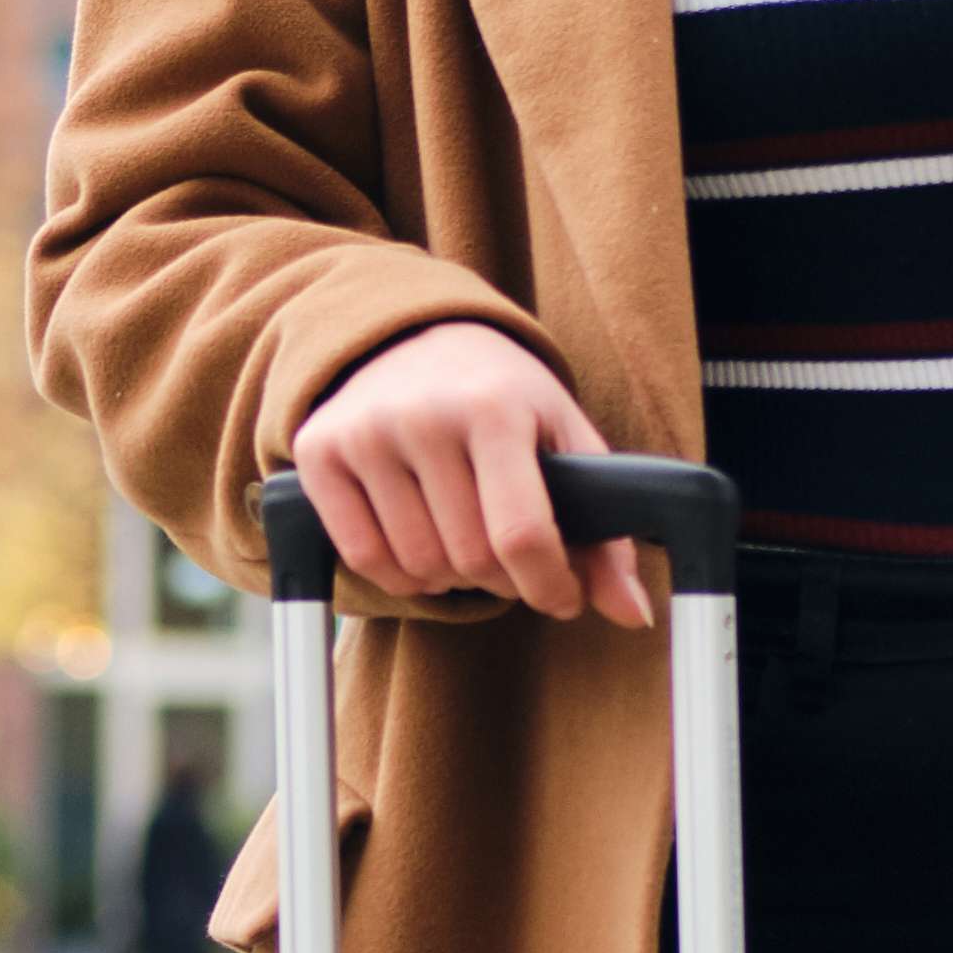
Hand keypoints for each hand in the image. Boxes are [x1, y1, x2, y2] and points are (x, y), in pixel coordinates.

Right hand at [286, 322, 664, 625]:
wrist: (413, 337)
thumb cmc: (502, 397)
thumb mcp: (563, 442)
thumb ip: (605, 532)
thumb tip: (633, 615)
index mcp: (495, 406)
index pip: (521, 535)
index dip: (549, 586)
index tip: (561, 597)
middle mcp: (423, 415)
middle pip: (470, 559)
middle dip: (503, 579)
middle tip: (509, 558)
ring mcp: (364, 432)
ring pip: (417, 566)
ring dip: (450, 577)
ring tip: (464, 540)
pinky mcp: (319, 451)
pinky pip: (363, 558)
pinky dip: (400, 575)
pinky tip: (419, 544)